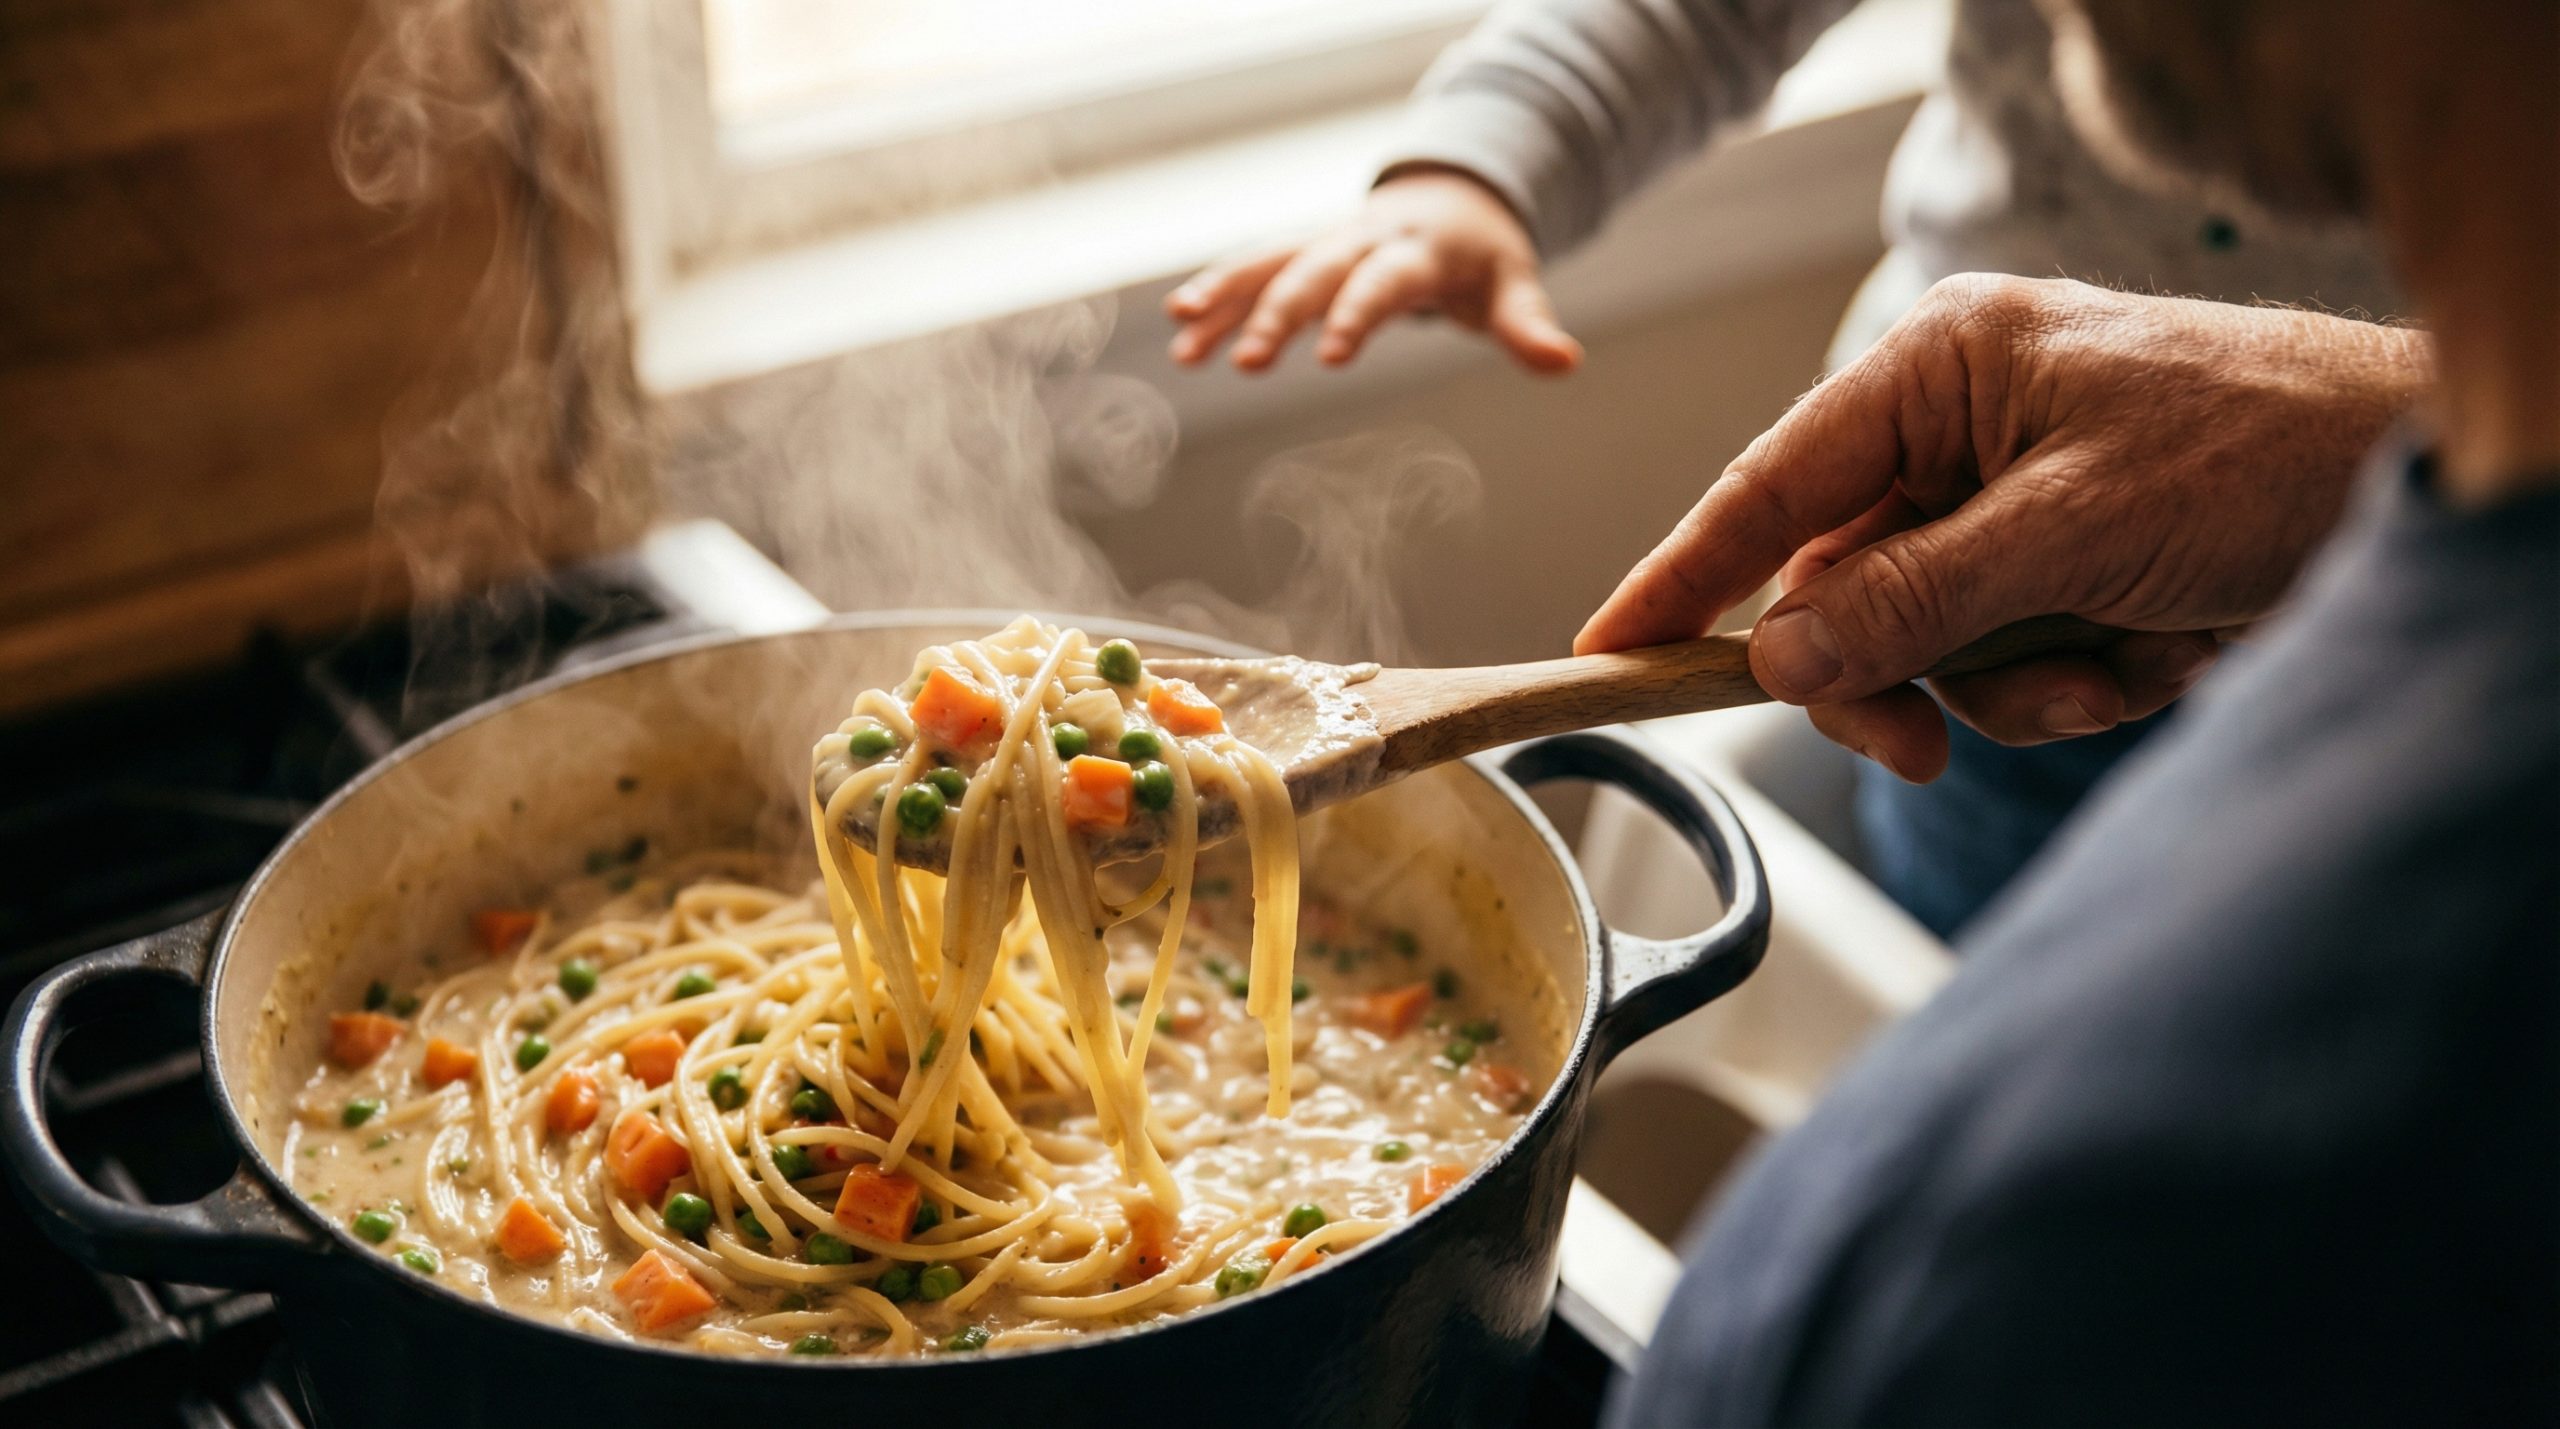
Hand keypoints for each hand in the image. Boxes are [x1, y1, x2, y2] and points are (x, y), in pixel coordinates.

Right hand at [1165, 165, 1581, 373]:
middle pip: (1315, 271)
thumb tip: (1565, 361)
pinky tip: (1184, 329)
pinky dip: (1220, 294)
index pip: (1384, 282)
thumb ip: (1528, 324)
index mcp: (1416, 248)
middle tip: (1247, 363)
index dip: (1356, 314)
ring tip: (1187, 339)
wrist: (1452, 194)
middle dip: (1278, 315)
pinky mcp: (1303, 250)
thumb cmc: (1482, 252)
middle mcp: (1361, 239)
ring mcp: (1326, 242)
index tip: (1328, 356)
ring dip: (1228, 298)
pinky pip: (1255, 268)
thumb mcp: (1512, 283)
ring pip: (1270, 263)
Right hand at [1576, 276, 2429, 779]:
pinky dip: (2072, 688)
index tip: (1607, 644)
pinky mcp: (2069, 578)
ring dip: (2006, 686)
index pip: (1773, 484)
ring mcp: (2016, 511)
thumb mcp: (2072, 529)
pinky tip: (2156, 654)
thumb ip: (1912, 600)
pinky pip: (2006, 670)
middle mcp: (1964, 435)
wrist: (2422, 482)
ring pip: (1923, 646)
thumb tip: (1781, 660)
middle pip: (1840, 590)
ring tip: (2108, 663)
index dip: (1684, 572)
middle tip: (1911, 746)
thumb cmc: (2267, 448)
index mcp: (1942, 372)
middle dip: (1887, 672)